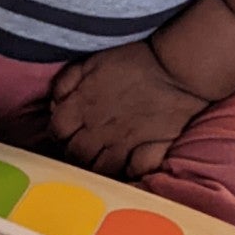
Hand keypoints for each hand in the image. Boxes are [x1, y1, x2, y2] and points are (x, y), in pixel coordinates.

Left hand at [50, 40, 207, 179]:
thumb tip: (55, 104)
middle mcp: (99, 130)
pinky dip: (129, 173)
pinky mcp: (150, 151)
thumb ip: (68, 82)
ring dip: (96, 165)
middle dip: (73, 152)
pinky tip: (128, 166)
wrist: (179, 69)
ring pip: (99, 169)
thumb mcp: (93, 61)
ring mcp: (125, 144)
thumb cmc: (135, 61)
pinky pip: (133, 173)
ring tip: (102, 157)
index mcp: (83, 106)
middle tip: (82, 146)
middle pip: (74, 155)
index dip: (58, 131)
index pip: (57, 130)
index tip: (66, 130)